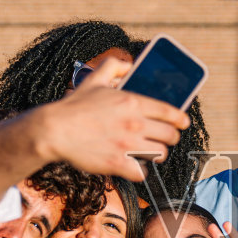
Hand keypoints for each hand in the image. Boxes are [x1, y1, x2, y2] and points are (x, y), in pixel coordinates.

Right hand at [34, 59, 188, 181]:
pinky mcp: (118, 163)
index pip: (169, 112)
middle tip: (165, 139)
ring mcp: (128, 145)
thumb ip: (114, 67)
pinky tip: (135, 166)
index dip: (180, 119)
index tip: (183, 123)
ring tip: (151, 152)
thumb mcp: (94, 78)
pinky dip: (141, 170)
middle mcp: (135, 123)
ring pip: (160, 154)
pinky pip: (142, 172)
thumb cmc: (74, 106)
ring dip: (157, 153)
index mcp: (132, 102)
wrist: (54, 130)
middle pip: (170, 135)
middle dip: (170, 137)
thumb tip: (128, 65)